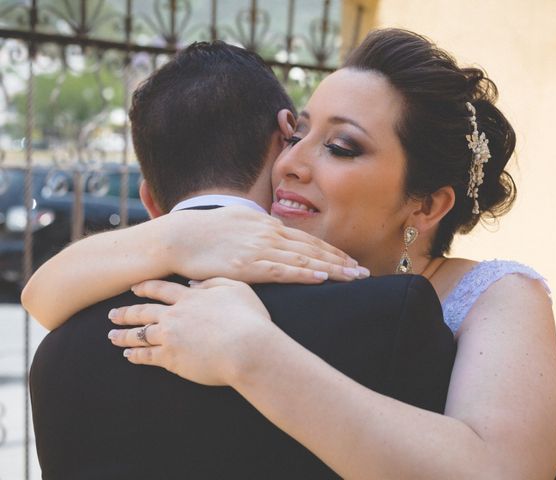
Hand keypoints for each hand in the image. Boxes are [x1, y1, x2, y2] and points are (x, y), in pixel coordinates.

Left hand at [107, 279, 277, 385]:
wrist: (247, 348)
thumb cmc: (249, 319)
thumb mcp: (236, 289)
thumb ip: (213, 282)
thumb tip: (193, 284)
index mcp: (190, 298)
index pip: (161, 290)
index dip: (145, 288)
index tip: (134, 289)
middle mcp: (175, 315)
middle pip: (143, 312)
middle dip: (126, 313)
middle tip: (112, 314)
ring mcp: (170, 337)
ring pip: (139, 334)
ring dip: (123, 334)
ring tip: (111, 336)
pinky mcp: (171, 359)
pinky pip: (146, 355)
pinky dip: (135, 355)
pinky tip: (128, 355)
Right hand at [161, 206, 368, 283]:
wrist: (178, 237)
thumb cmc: (204, 232)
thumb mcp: (236, 222)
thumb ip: (257, 228)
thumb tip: (268, 230)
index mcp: (267, 225)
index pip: (307, 240)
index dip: (331, 251)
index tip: (349, 260)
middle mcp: (269, 234)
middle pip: (313, 249)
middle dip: (341, 261)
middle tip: (364, 271)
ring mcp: (260, 249)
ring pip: (304, 260)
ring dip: (332, 269)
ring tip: (353, 277)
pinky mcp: (248, 265)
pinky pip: (282, 271)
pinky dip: (305, 274)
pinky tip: (322, 278)